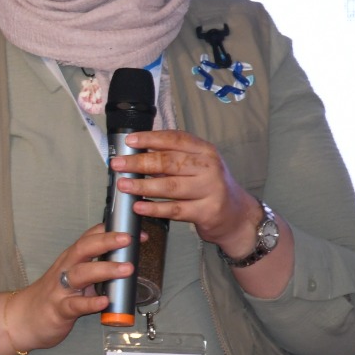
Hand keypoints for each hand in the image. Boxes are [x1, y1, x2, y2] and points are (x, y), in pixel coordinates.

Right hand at [7, 224, 133, 352]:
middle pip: (84, 249)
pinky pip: (75, 305)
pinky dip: (90, 303)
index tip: (132, 229)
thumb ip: (93, 269)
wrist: (22, 319)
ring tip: (126, 269)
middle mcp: (65, 270)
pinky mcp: (59, 310)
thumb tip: (124, 263)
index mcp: (70, 260)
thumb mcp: (71, 277)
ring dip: (105, 269)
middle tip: (128, 239)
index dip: (110, 231)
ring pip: (81, 274)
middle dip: (107, 242)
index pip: (88, 238)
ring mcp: (60, 289)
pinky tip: (104, 301)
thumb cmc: (52, 297)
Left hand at [115, 130, 261, 255]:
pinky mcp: (207, 212)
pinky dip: (154, 208)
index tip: (129, 141)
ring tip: (123, 185)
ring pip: (170, 186)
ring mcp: (210, 190)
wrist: (236, 215)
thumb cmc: (209, 187)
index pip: (176, 139)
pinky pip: (175, 209)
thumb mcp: (197, 166)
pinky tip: (139, 207)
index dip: (151, 138)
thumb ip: (173, 158)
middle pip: (170, 162)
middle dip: (139, 162)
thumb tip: (136, 153)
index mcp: (205, 151)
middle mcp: (209, 168)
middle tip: (118, 164)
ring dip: (143, 185)